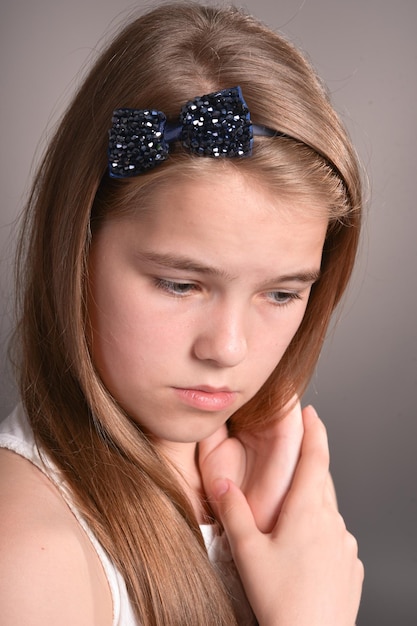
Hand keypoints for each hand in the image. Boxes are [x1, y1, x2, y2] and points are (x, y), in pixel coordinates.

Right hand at [204, 406, 363, 625]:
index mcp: (308, 511)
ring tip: (290, 512)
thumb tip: (222, 482)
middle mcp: (333, 522)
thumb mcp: (248, 551)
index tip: (312, 413)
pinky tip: (304, 548)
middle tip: (296, 455)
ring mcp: (345, 545)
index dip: (315, 431)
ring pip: (328, 510)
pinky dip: (321, 530)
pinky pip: (336, 537)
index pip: (316, 458)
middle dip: (310, 464)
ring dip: (313, 502)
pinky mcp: (351, 566)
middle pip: (323, 481)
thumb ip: (234, 511)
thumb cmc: (280, 600)